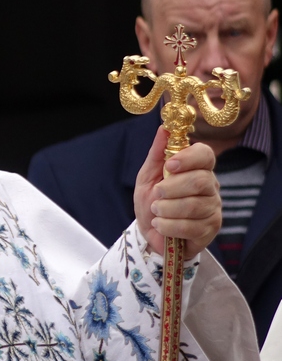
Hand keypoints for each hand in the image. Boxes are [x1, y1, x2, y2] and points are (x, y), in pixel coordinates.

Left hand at [134, 126, 219, 259]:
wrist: (151, 233)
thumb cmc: (152, 201)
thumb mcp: (148, 176)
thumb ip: (157, 153)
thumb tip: (164, 128)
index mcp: (197, 168)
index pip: (205, 154)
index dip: (188, 158)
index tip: (169, 166)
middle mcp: (210, 186)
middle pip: (200, 180)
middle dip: (172, 188)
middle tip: (157, 194)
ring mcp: (213, 208)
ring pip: (194, 204)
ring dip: (167, 209)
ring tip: (156, 211)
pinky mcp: (210, 229)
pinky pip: (191, 226)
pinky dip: (168, 226)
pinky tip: (160, 225)